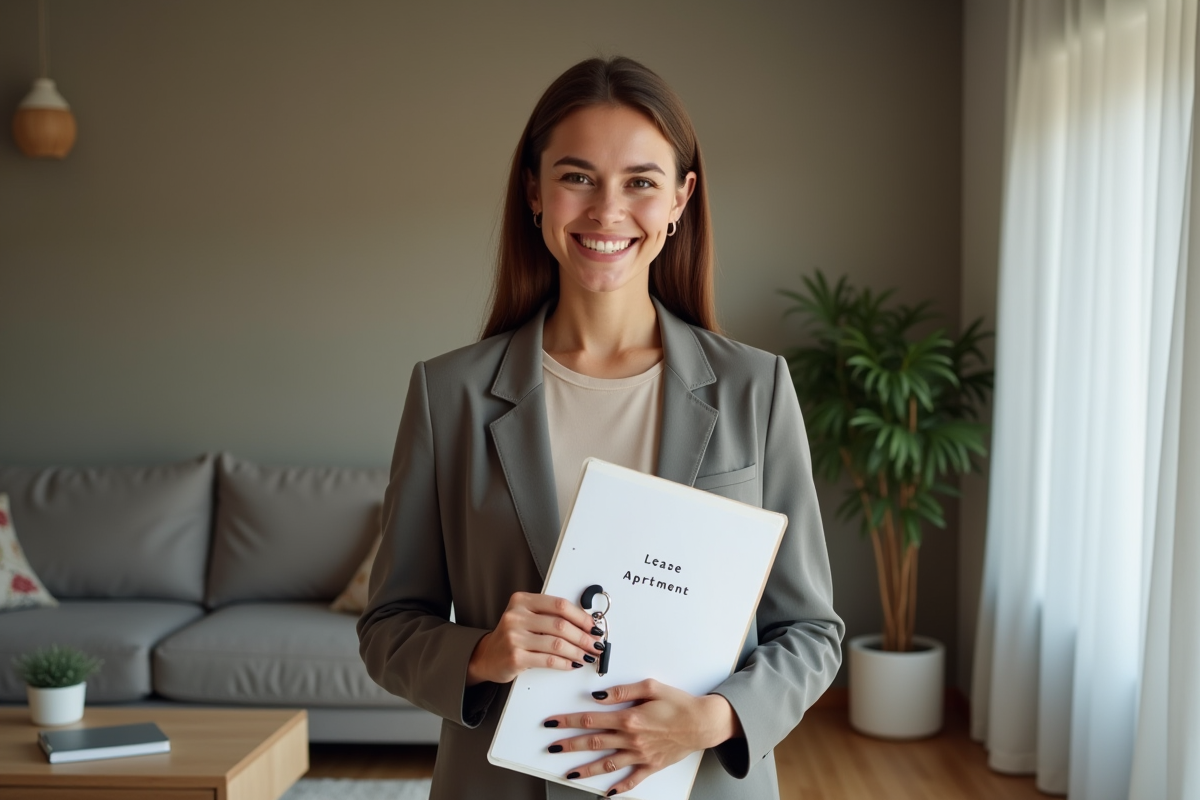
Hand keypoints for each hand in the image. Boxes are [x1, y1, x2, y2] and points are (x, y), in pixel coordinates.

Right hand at [466, 592, 603, 685]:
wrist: (487, 656)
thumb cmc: (513, 636)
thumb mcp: (527, 617)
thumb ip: (550, 616)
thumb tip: (586, 624)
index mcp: (522, 600)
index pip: (559, 605)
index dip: (581, 616)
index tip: (593, 626)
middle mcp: (516, 616)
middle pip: (560, 625)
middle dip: (583, 637)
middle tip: (595, 644)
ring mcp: (514, 637)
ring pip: (556, 644)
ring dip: (577, 652)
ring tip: (587, 655)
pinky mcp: (515, 657)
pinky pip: (548, 660)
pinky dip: (565, 663)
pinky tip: (572, 663)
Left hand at [542, 679, 741, 795]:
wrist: (703, 723)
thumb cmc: (679, 703)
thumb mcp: (651, 687)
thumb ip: (623, 691)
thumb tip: (599, 696)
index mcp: (629, 718)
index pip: (590, 720)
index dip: (568, 721)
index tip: (553, 722)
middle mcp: (631, 739)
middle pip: (593, 742)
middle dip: (569, 745)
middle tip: (551, 747)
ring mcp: (640, 755)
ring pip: (607, 764)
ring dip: (586, 769)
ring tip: (569, 773)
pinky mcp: (651, 765)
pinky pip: (632, 779)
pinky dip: (619, 788)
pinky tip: (607, 793)